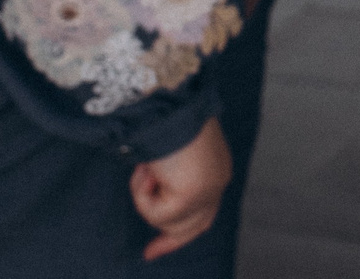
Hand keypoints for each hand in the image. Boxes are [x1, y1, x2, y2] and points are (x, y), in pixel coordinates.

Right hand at [133, 116, 230, 259]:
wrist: (168, 105)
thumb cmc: (164, 118)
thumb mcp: (167, 150)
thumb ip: (167, 173)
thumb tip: (153, 183)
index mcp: (216, 166)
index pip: (207, 207)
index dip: (185, 229)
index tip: (161, 245)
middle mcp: (218, 179)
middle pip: (196, 226)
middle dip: (170, 241)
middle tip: (148, 254)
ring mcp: (208, 190)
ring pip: (169, 222)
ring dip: (145, 199)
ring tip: (144, 170)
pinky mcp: (191, 197)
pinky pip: (156, 215)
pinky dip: (142, 195)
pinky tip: (147, 170)